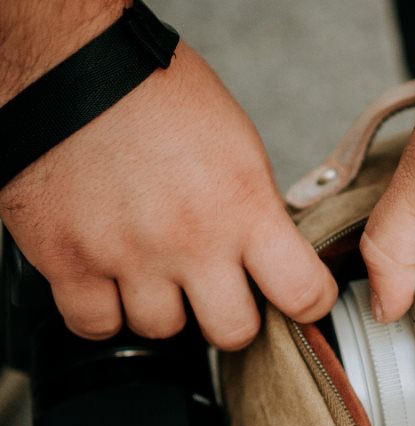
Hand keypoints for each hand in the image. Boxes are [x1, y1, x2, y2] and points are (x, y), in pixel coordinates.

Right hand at [0, 42, 336, 349]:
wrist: (71, 66)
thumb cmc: (158, 95)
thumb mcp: (239, 148)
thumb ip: (256, 213)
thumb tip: (274, 260)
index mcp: (243, 207)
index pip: (303, 294)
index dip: (309, 305)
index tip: (301, 300)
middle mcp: (189, 240)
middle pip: (232, 332)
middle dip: (231, 315)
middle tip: (220, 291)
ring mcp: (127, 255)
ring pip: (163, 331)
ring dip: (165, 309)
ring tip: (157, 269)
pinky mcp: (67, 260)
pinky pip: (96, 326)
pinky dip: (105, 312)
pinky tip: (112, 280)